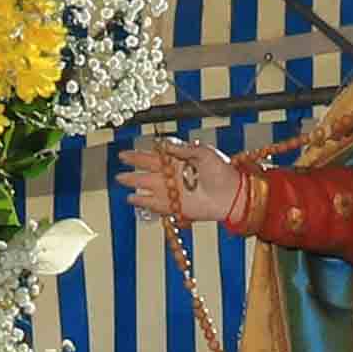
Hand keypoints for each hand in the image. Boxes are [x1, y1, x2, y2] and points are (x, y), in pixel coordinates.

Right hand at [123, 132, 242, 227]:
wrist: (233, 194)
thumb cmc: (223, 171)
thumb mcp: (204, 152)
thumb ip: (182, 149)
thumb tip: (163, 144)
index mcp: (179, 161)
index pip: (154, 157)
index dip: (138, 156)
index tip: (125, 154)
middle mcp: (174, 176)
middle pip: (148, 172)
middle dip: (133, 170)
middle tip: (119, 170)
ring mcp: (174, 192)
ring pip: (149, 188)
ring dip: (135, 185)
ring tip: (122, 182)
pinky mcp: (177, 207)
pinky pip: (157, 205)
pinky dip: (145, 202)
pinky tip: (133, 199)